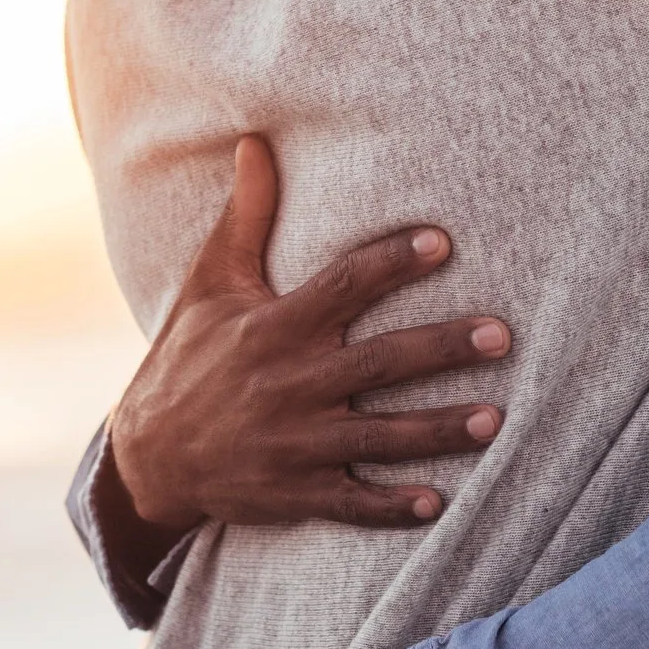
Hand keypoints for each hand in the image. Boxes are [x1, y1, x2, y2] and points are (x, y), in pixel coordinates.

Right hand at [110, 135, 510, 536]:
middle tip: (501, 334)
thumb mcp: (210, 282)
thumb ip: (245, 215)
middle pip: (379, 364)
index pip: (343, 287)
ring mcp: (292, 445)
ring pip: (377, 438)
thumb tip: (256, 141)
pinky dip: (390, 507)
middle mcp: (287, 385)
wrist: (146, 456)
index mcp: (272, 327)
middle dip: (442, 349)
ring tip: (494, 419)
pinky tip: (436, 503)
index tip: (443, 241)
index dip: (392, 263)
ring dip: (437, 430)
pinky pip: (350, 504)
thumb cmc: (188, 355)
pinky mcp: (293, 493)